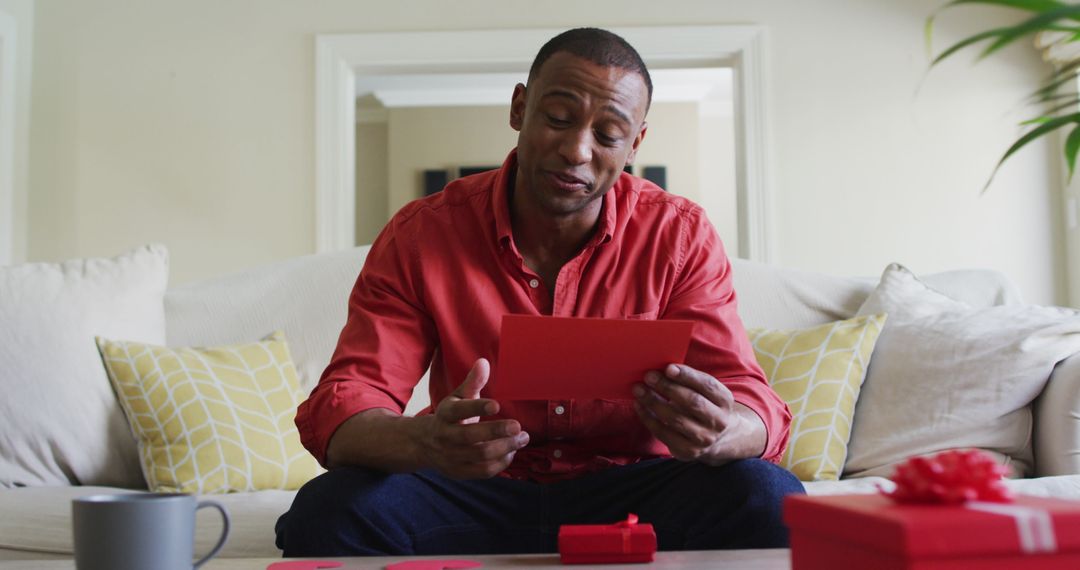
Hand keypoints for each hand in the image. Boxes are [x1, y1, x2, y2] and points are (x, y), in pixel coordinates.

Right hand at [419, 358, 529, 478]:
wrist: (425, 444)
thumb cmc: (450, 416)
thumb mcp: (457, 397)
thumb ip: (472, 382)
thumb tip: (484, 362)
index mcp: (445, 414)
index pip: (459, 411)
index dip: (478, 408)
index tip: (497, 405)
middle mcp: (445, 436)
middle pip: (470, 436)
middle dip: (495, 431)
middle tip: (517, 426)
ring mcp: (451, 456)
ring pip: (480, 455)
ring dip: (505, 447)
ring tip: (522, 438)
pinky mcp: (459, 472)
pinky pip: (483, 471)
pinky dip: (501, 462)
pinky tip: (512, 452)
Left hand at [632, 363, 765, 463]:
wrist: (718, 439)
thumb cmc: (705, 406)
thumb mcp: (707, 393)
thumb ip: (690, 380)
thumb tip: (662, 368)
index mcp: (724, 401)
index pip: (707, 385)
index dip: (687, 376)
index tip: (668, 368)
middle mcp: (718, 421)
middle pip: (692, 402)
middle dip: (667, 387)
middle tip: (648, 377)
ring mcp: (704, 439)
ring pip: (676, 419)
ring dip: (654, 402)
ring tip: (639, 390)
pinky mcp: (688, 451)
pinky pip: (664, 433)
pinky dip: (649, 419)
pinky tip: (640, 406)